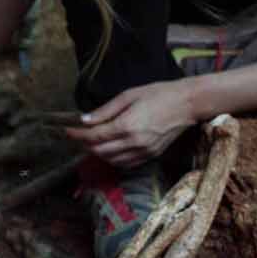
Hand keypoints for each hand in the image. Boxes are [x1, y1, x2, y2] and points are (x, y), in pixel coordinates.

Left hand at [66, 80, 200, 167]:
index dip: (77, 135)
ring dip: (97, 153)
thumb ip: (105, 111)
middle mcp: (134, 142)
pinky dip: (113, 159)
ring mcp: (143, 151)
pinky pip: (125, 163)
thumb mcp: (129, 96)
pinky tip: (109, 149)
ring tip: (92, 142)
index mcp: (127, 125)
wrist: (189, 103)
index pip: (94, 136)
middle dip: (85, 144)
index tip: (67, 130)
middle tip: (78, 135)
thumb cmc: (159, 94)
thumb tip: (84, 120)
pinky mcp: (151, 156)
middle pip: (99, 151)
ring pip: (111, 160)